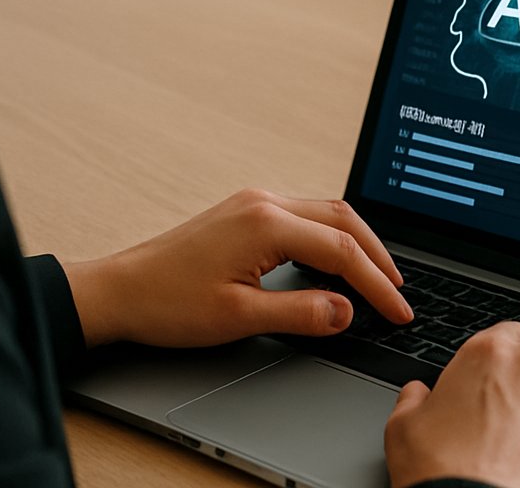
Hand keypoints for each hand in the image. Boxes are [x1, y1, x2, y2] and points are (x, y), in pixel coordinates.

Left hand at [63, 188, 412, 347]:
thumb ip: (300, 312)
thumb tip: (347, 310)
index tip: (398, 310)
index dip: (376, 283)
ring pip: (326, 212)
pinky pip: (304, 214)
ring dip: (356, 242)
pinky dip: (331, 235)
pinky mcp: (245, 210)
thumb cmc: (169, 304)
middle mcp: (264, 203)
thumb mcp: (239, 317)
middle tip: (399, 291)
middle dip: (377, 256)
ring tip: (377, 276)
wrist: (120, 290)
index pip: (342, 251)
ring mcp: (254, 202)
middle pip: (343, 220)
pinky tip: (336, 259)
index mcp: (266, 224)